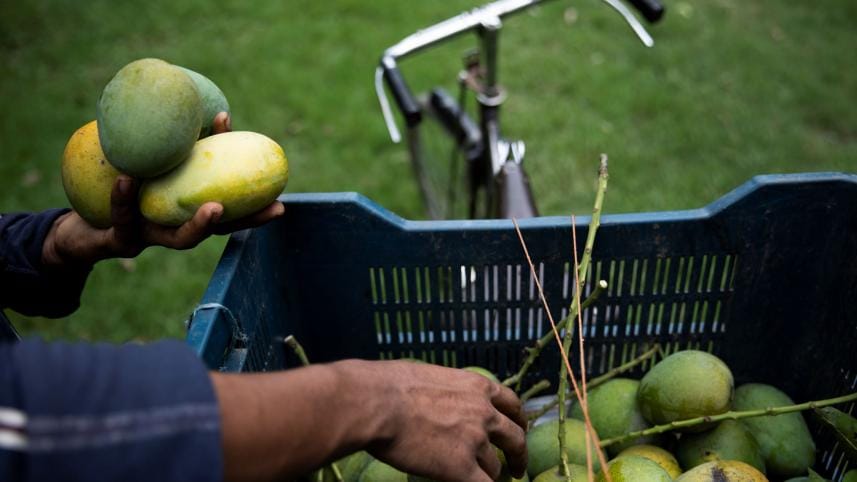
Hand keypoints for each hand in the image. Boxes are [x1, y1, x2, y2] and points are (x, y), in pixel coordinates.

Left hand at [42, 112, 284, 267]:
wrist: (82, 223)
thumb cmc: (122, 184)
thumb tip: (209, 105)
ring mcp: (151, 237)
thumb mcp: (152, 159)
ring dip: (199, 225)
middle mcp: (176, 230)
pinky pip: (122, 218)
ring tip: (215, 206)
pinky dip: (124, 199)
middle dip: (249, 221)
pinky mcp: (119, 239)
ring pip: (180, 238)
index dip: (257, 209)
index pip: (232, 212)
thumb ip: (179, 142)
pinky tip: (126, 178)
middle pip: (220, 231)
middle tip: (275, 208)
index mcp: (189, 212)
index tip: (281, 201)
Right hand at [212, 360, 527, 481]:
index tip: (517, 429)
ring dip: (491, 475)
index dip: (517, 419)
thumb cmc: (391, 383)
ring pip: (495, 467)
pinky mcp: (461, 468)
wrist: (378, 402)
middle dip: (518, 454)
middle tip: (516, 466)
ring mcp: (475, 441)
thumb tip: (441, 396)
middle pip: (515, 437)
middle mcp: (484, 413)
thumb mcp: (430, 375)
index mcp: (477, 386)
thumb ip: (446, 389)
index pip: (511, 403)